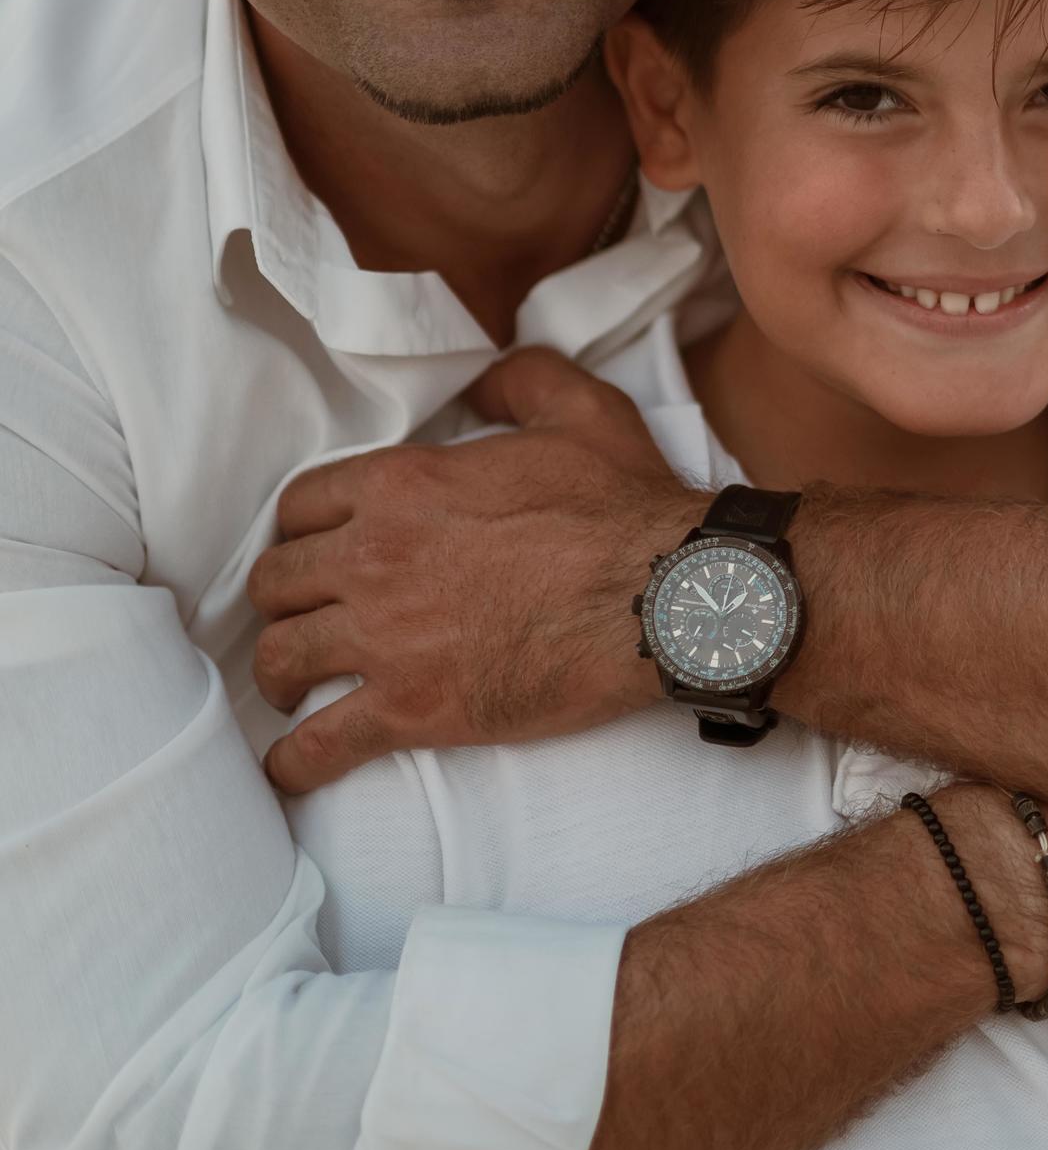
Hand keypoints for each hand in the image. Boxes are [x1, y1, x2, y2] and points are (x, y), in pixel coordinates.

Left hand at [248, 346, 708, 794]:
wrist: (666, 598)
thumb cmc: (628, 507)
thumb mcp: (584, 412)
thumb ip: (521, 381)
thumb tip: (482, 381)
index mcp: (403, 485)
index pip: (302, 506)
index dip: (304, 529)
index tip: (319, 549)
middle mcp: (375, 558)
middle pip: (278, 582)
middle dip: (286, 600)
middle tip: (309, 615)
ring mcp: (387, 638)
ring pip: (282, 657)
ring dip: (281, 672)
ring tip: (294, 688)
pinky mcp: (413, 708)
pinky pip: (320, 743)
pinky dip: (293, 762)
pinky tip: (289, 768)